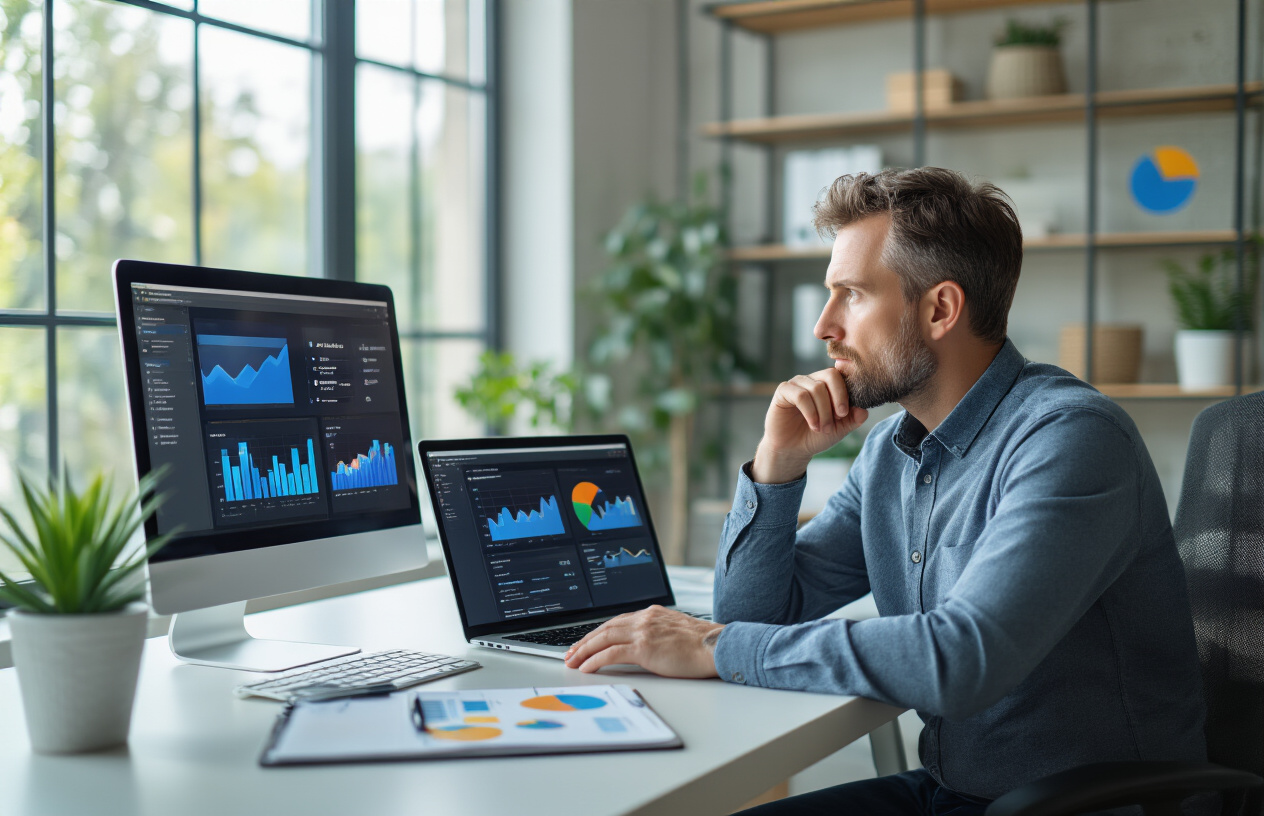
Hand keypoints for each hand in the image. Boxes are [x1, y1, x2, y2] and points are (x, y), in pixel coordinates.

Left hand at [563, 606, 724, 677]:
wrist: (718, 646)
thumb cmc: (705, 645)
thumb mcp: (678, 633)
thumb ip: (660, 635)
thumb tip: (649, 649)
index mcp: (653, 614)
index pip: (617, 622)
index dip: (599, 633)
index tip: (588, 642)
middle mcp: (645, 618)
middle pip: (605, 628)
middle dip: (585, 641)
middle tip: (571, 653)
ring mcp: (643, 631)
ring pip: (603, 638)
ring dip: (584, 650)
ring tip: (572, 661)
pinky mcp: (643, 647)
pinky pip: (610, 653)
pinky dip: (595, 660)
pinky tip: (586, 667)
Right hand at [753, 363, 867, 483]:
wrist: (793, 449)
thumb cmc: (816, 436)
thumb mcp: (840, 428)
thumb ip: (853, 418)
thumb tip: (864, 409)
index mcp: (828, 384)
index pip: (842, 375)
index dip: (846, 392)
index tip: (845, 413)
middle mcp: (813, 379)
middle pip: (830, 375)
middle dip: (838, 398)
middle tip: (839, 418)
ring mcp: (797, 383)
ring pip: (816, 388)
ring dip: (823, 412)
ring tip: (823, 428)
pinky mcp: (784, 391)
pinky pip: (800, 395)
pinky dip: (810, 412)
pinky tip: (813, 424)